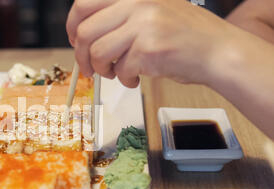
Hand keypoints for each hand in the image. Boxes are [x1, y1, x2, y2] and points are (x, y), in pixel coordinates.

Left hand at [66, 0, 237, 87]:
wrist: (217, 50)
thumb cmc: (184, 34)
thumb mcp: (151, 10)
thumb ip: (120, 16)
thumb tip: (82, 35)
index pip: (84, 3)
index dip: (72, 26)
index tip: (75, 41)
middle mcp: (137, 2)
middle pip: (85, 31)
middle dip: (81, 56)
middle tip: (89, 68)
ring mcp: (143, 24)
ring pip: (98, 52)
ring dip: (102, 70)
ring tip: (116, 73)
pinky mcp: (149, 49)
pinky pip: (120, 69)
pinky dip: (124, 79)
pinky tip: (136, 78)